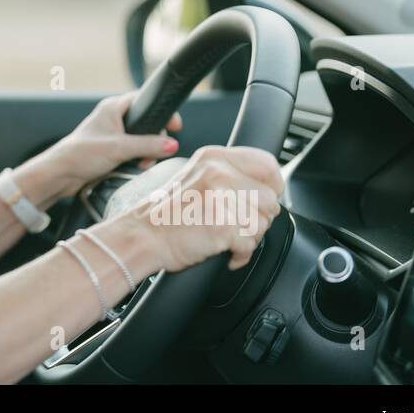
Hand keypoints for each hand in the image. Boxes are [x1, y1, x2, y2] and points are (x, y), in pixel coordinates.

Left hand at [45, 91, 181, 195]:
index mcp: (113, 108)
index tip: (175, 126)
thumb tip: (172, 144)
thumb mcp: (119, 148)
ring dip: (146, 152)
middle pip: (146, 123)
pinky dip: (137, 159)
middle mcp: (113, 118)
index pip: (144, 100)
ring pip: (141, 140)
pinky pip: (133, 152)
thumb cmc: (81, 154)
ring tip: (142, 163)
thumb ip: (147, 145)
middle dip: (154, 140)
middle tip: (155, 152)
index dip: (162, 112)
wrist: (61, 174)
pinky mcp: (111, 150)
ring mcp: (112, 135)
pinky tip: (135, 168)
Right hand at [116, 145, 283, 271]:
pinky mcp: (223, 225)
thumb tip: (265, 188)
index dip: (271, 187)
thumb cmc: (167, 214)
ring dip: (249, 237)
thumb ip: (229, 175)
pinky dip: (240, 254)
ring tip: (226, 236)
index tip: (262, 199)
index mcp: (215, 157)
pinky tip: (224, 250)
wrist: (142, 236)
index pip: (268, 165)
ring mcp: (221, 198)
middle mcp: (219, 172)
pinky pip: (251, 245)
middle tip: (236, 224)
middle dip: (258, 218)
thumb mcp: (198, 177)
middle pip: (270, 199)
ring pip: (263, 223)